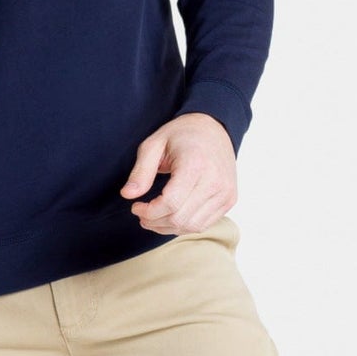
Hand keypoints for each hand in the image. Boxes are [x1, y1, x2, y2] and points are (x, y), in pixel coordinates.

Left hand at [121, 111, 237, 234]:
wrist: (214, 128)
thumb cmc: (182, 134)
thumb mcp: (154, 144)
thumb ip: (140, 171)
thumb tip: (127, 195)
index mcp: (196, 165)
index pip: (170, 203)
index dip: (149, 212)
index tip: (135, 207)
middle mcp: (215, 181)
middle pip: (180, 218)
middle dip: (155, 222)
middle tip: (142, 215)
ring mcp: (225, 192)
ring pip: (192, 226)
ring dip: (168, 227)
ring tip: (154, 218)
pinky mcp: (229, 200)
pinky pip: (203, 225)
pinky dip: (184, 226)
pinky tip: (171, 216)